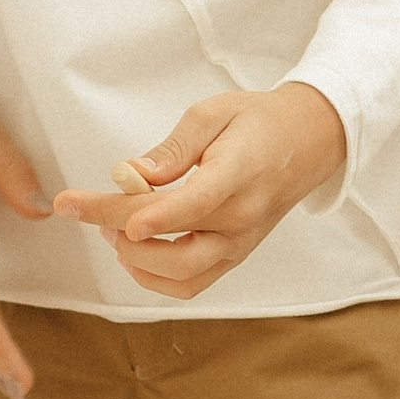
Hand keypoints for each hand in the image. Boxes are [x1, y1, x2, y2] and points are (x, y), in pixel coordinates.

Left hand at [54, 83, 346, 301]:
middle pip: (178, 253)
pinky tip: (136, 251)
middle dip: (123, 239)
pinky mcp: (234, 257)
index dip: (153, 217)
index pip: (194, 204)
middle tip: (93, 212)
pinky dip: (155, 277)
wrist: (306, 143)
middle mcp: (243, 219)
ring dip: (137, 262)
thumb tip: (132, 175)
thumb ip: (172, 149)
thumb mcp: (213, 113)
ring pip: (182, 278)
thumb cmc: (257, 123)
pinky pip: (190, 285)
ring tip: (114, 231)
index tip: (112, 220)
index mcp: (239, 175)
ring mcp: (240, 244)